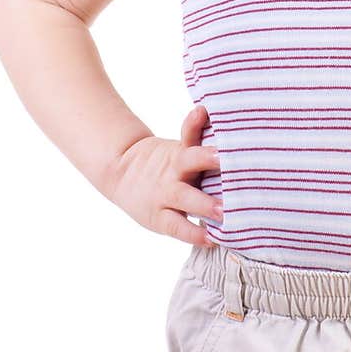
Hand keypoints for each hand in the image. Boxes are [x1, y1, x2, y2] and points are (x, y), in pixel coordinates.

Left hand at [107, 104, 222, 246]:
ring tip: (221, 156)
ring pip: (189, 163)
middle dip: (205, 204)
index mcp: (162, 214)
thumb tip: (228, 233)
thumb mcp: (162, 218)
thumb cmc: (156, 201)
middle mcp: (168, 191)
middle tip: (224, 209)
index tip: (213, 240)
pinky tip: (203, 111)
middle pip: (186, 198)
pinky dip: (194, 122)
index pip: (179, 227)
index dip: (194, 235)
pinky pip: (186, 134)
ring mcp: (174, 167)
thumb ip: (189, 224)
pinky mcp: (179, 146)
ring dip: (206, 159)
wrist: (122, 170)